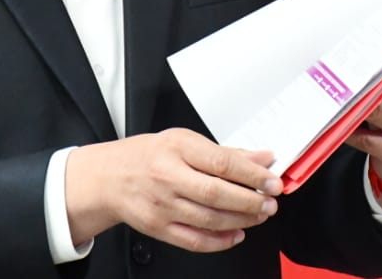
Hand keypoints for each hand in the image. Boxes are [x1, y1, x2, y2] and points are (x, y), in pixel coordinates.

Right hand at [65, 128, 281, 251]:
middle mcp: (168, 177)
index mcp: (177, 148)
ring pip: (209, 219)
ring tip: (258, 215)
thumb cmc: (147, 156)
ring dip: (241, 220)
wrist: (108, 177)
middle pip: (217, 194)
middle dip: (250, 201)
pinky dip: (220, 241)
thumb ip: (225, 152)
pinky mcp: (159, 228)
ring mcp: (163, 205)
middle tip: (270, 203)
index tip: (273, 181)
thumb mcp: (184, 141)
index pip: (222, 162)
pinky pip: (195, 240)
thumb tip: (262, 158)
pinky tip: (236, 234)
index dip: (253, 174)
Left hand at [344, 57, 381, 212]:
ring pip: (374, 108)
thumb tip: (354, 49)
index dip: (381, 46)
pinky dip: (347, 131)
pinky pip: (365, 138)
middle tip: (332, 66)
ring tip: (330, 94)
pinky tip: (334, 124)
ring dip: (349, 103)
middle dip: (358, 75)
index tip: (357, 39)